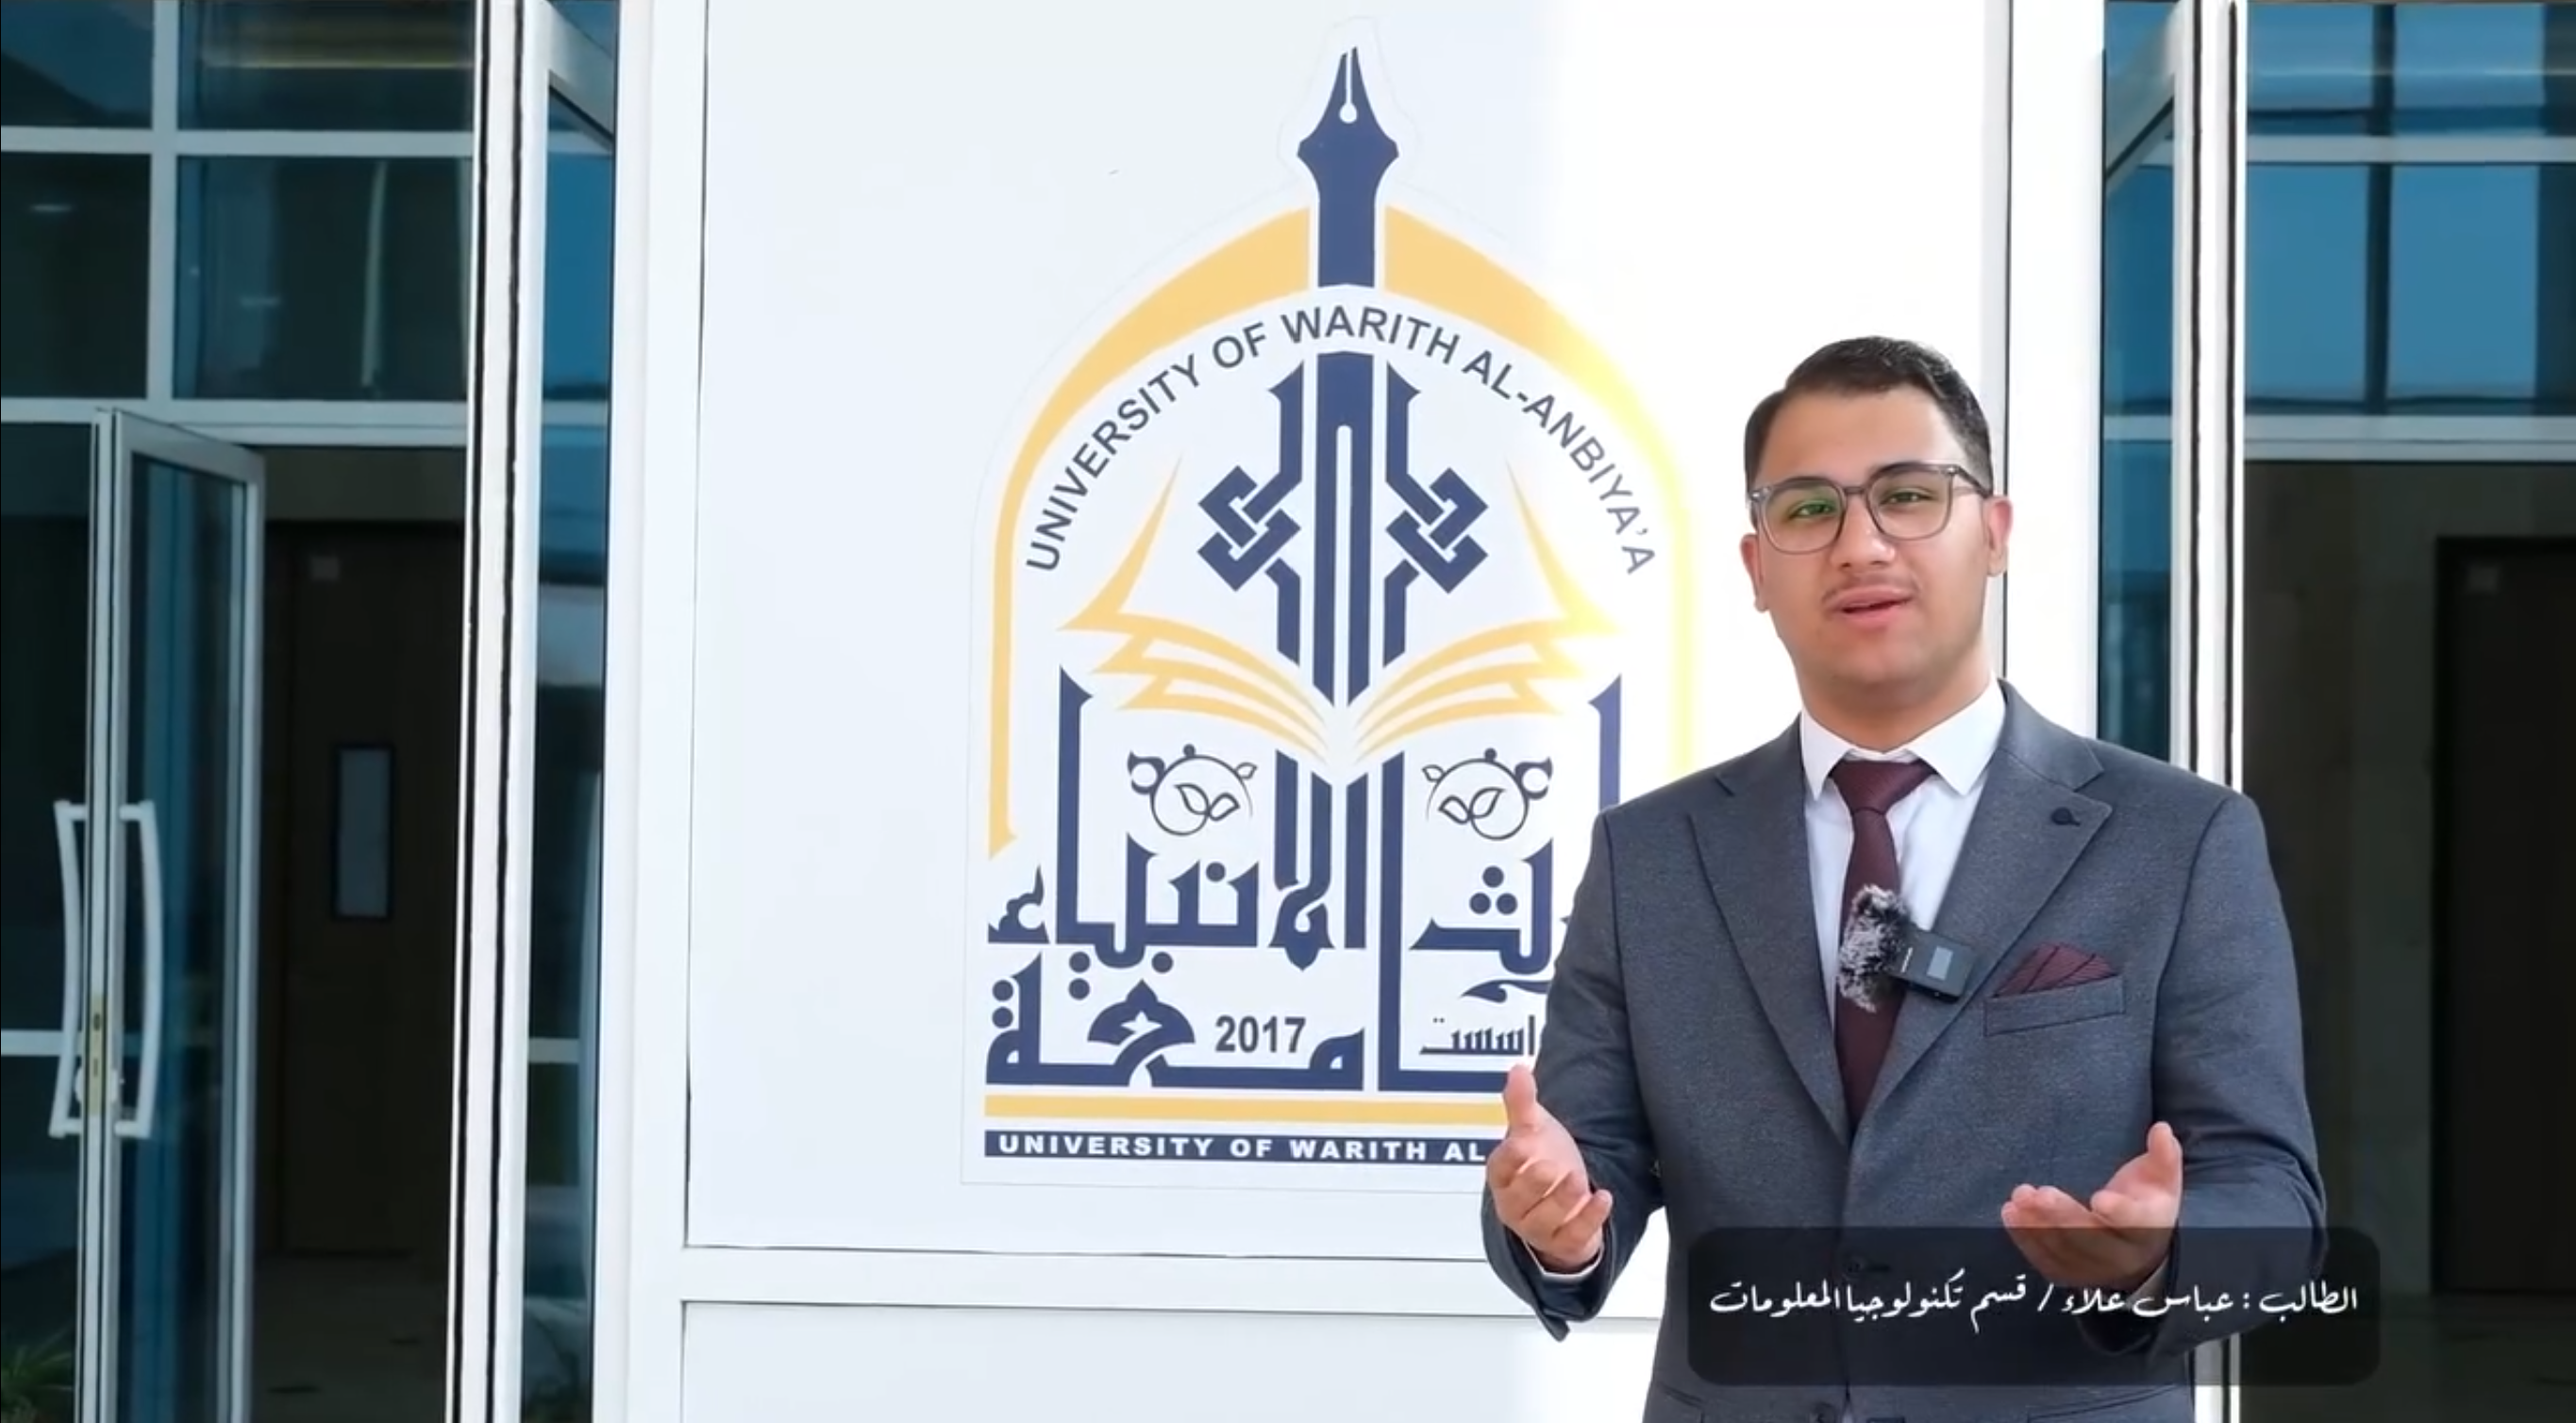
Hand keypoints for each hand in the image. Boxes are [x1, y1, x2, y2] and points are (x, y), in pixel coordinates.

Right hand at [1486, 1062, 1611, 1272]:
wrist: (1564, 1201)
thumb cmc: (1540, 1161)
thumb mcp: (1532, 1130)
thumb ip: (1522, 1102)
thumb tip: (1518, 1068)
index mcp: (1503, 1176)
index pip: (1500, 1168)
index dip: (1510, 1157)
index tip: (1523, 1143)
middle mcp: (1515, 1205)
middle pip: (1520, 1198)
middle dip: (1537, 1184)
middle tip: (1553, 1168)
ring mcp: (1537, 1227)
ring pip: (1545, 1220)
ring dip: (1563, 1200)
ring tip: (1579, 1180)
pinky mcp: (1563, 1243)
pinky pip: (1574, 1237)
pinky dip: (1590, 1218)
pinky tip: (1603, 1197)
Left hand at [2000, 1121, 2181, 1293]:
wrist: (2138, 1253)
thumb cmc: (2146, 1205)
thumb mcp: (2162, 1179)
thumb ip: (2164, 1154)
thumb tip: (2162, 1129)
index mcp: (2148, 1229)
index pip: (2135, 1224)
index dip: (2119, 1213)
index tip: (2100, 1199)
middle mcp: (2121, 1255)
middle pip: (2092, 1239)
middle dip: (2064, 1217)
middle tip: (2040, 1193)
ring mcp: (2093, 1269)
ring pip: (2064, 1251)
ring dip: (2038, 1225)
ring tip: (2019, 1197)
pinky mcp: (2068, 1273)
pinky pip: (2045, 1260)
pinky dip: (2026, 1238)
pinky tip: (2011, 1213)